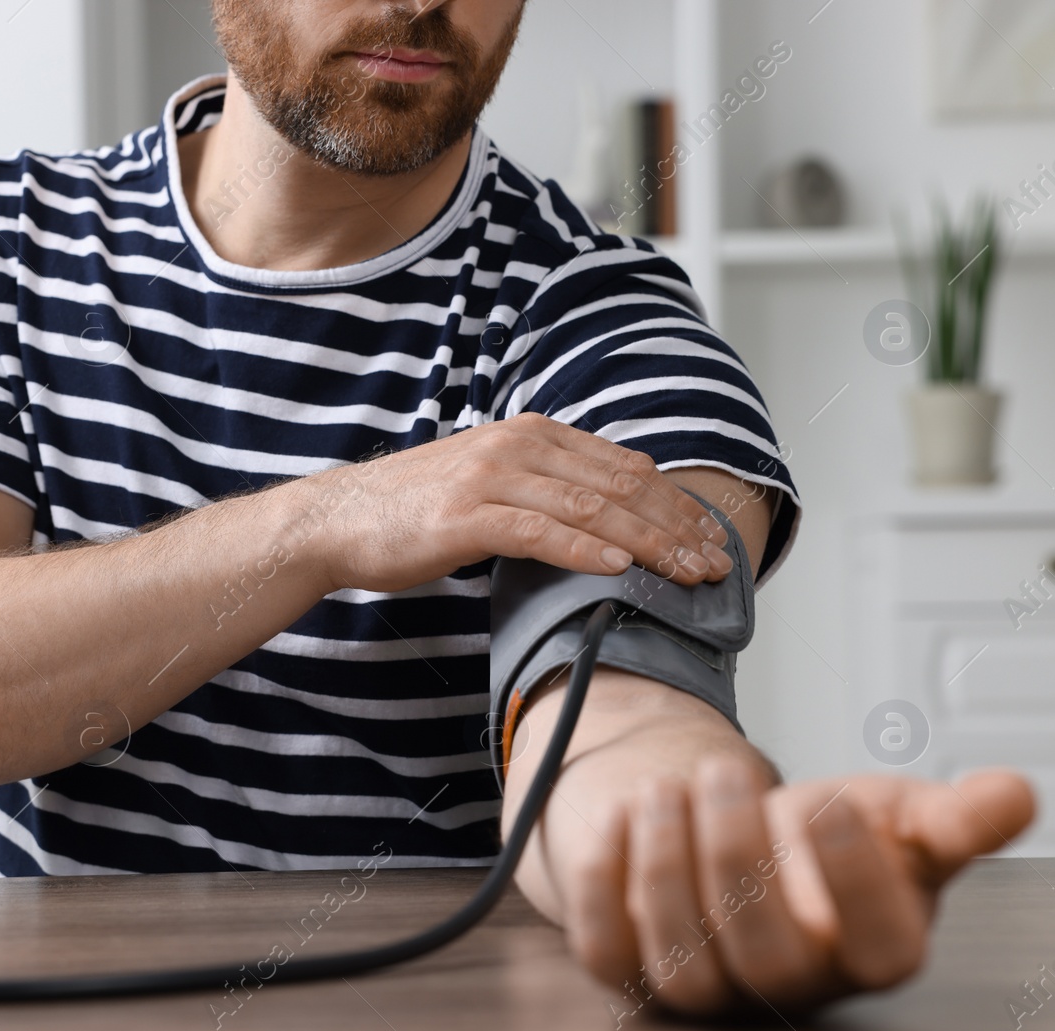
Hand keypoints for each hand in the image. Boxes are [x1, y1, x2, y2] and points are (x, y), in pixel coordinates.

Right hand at [303, 412, 730, 593]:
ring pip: (589, 509)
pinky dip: (582, 550)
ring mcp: (491, 478)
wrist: (340, 517)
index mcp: (531, 433)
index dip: (675, 504)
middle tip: (714, 564)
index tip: (709, 540)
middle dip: (674, 526)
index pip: (624, 467)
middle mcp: (517, 446)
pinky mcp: (466, 517)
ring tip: (684, 573)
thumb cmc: (416, 509)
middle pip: (618, 486)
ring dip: (646, 543)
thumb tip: (610, 513)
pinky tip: (616, 569)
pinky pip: (538, 532)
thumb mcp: (491, 481)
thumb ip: (547, 486)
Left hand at [545, 759, 1035, 1017]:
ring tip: (668, 786)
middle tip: (728, 773)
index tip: (834, 802)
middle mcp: (786, 985)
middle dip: (740, 856)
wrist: (730, 832)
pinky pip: (607, 949)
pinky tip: (620, 813)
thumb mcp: (890, 816)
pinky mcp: (629, 966)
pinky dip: (605, 881)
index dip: (858, 880)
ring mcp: (705, 985)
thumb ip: (951, 816)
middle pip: (767, 956)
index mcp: (866, 953)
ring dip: (667, 865)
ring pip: (683, 962)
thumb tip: (1014, 795)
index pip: (880, 950)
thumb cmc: (817, 834)